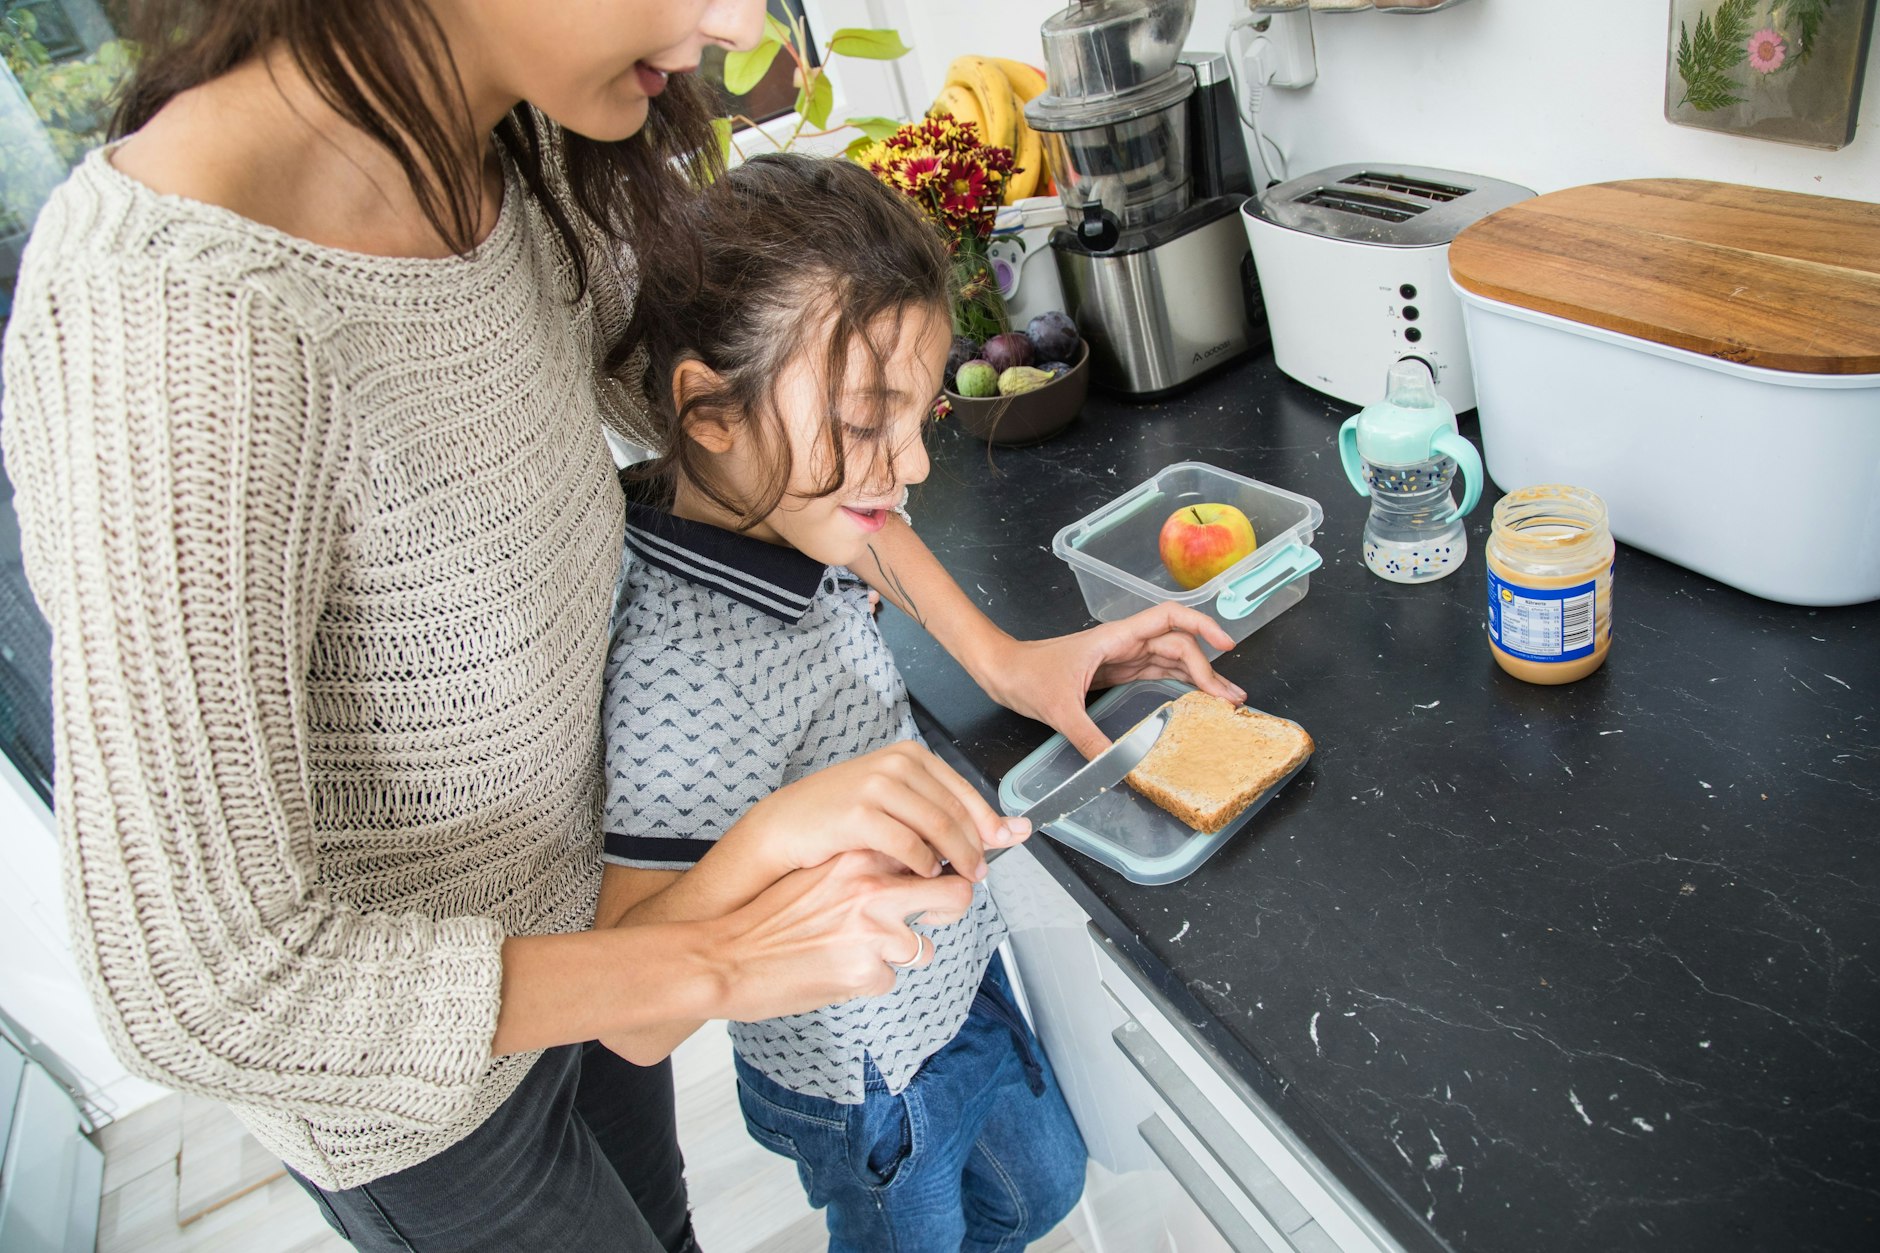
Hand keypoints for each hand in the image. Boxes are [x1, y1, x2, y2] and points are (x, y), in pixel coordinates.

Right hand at [711, 850, 973, 1020]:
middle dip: (951, 908)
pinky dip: (869, 981)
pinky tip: (837, 972)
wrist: (726, 958)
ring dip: (899, 955)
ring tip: (858, 952)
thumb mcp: (819, 872)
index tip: (940, 875)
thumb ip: (862, 867)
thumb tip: (905, 868)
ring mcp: (873, 931)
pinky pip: (889, 980)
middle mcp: (872, 888)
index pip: (930, 851)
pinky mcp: (866, 972)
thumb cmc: (767, 919)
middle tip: (933, 915)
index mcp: (859, 857)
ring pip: (923, 948)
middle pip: (956, 893)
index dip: (943, 867)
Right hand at [722, 740, 1028, 885]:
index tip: (1008, 842)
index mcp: (908, 756)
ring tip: (962, 878)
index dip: (989, 821)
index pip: (963, 791)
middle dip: (977, 845)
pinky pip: (908, 845)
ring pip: (938, 827)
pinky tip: (925, 876)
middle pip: (955, 811)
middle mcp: (896, 764)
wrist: (786, 826)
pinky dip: (924, 865)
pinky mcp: (859, 814)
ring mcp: (877, 786)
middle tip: (982, 871)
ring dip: (957, 857)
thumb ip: (936, 811)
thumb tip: (998, 830)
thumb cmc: (839, 818)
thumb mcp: (891, 802)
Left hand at [980, 603, 1246, 758]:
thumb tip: (1116, 766)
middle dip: (1207, 668)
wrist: (1000, 670)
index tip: (1226, 646)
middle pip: (1177, 646)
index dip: (1202, 626)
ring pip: (1168, 661)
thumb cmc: (1024, 674)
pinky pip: (1152, 675)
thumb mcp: (1057, 709)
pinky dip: (1175, 684)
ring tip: (1223, 701)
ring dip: (1197, 678)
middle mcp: (1122, 644)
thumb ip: (1089, 738)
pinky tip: (1191, 700)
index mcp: (1114, 638)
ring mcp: (1118, 659)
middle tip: (1231, 700)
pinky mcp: (1111, 674)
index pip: (1168, 618)